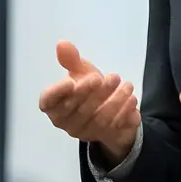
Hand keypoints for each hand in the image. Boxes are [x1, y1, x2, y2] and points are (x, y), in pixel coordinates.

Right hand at [39, 41, 139, 161]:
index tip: (71, 81)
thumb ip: (72, 60)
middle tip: (113, 77)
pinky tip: (132, 101)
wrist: (110, 108)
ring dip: (115, 101)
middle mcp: (67, 122)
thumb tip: (62, 43)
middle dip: (97, 93)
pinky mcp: (104, 137)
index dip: (57, 93)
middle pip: (78, 110)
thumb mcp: (81, 72)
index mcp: (55, 106)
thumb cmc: (90, 89)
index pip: (48, 102)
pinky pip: (115, 128)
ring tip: (128, 86)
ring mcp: (86, 132)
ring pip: (99, 120)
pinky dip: (124, 114)